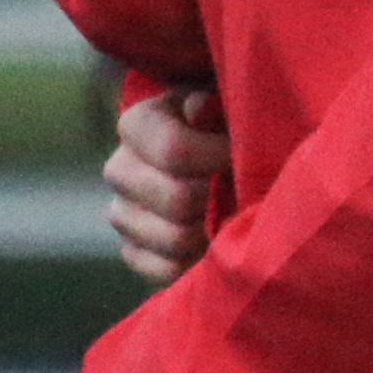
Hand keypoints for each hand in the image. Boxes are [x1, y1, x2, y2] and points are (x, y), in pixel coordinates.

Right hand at [102, 84, 230, 283]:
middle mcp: (120, 169)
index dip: (220, 157)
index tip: (247, 155)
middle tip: (252, 192)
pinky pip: (165, 270)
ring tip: (243, 216)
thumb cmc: (236, 123)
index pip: (174, 151)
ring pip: (173, 239)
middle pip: (176, 200)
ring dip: (217, 233)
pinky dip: (201, 263)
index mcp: (138, 124)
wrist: (234, 159)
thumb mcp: (230, 102)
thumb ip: (218, 107)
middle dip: (223, 198)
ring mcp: (122, 214)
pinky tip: (223, 244)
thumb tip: (198, 107)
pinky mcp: (134, 250)